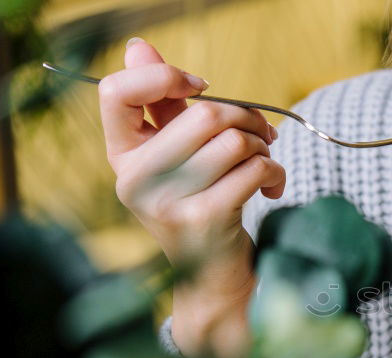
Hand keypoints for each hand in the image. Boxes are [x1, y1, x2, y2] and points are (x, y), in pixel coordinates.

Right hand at [98, 37, 285, 357]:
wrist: (214, 277)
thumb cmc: (200, 205)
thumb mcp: (175, 157)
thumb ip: (160, 106)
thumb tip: (139, 47)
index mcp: (122, 157)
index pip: (117, 92)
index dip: (163, 76)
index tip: (200, 87)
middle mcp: (135, 180)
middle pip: (202, 114)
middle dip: (245, 117)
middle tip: (261, 134)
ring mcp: (168, 203)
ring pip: (234, 141)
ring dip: (263, 147)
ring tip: (265, 163)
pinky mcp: (205, 219)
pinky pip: (254, 170)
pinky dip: (274, 173)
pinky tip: (272, 188)